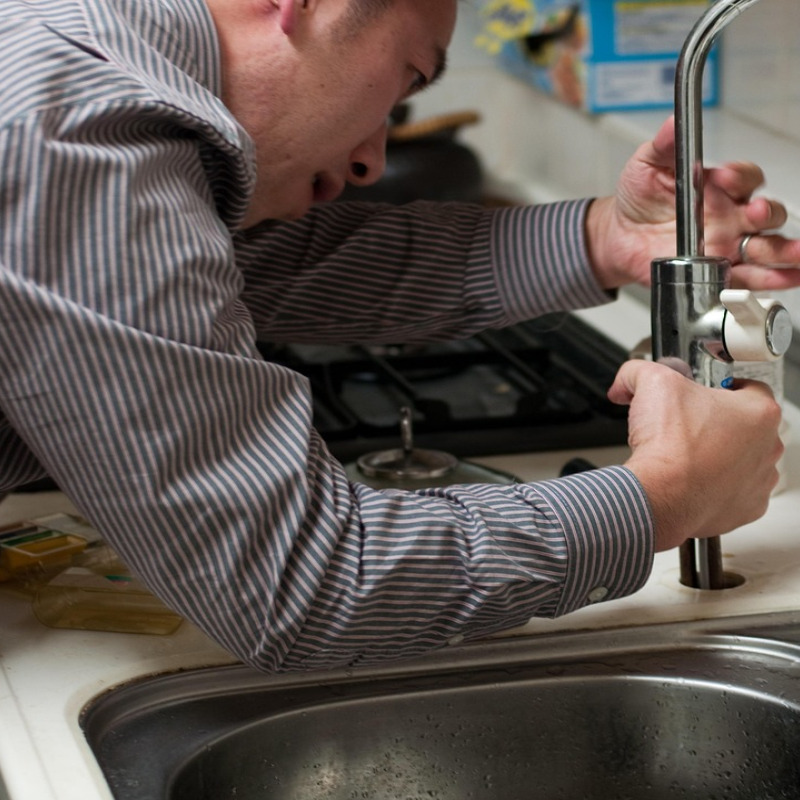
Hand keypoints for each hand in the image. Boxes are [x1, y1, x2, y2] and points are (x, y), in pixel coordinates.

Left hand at [586, 116, 799, 289]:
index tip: (724, 178)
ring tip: (795, 254)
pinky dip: (771, 279)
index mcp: (719, 187)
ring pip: (766, 246)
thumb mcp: (647, 165)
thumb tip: (673, 124)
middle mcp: (731, 216)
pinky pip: (750, 277)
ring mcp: (728, 244)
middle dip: (766, 213)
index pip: (745, 178)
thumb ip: (664, 146)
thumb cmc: (639, 197)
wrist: (620, 235)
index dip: (739, 177)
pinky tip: (788, 277)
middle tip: (755, 213)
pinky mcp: (718, 271)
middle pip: (766, 213)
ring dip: (783, 250)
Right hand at [608, 359, 782, 551]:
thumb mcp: (650, 383)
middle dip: (718, 423)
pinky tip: (691, 479)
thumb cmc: (669, 446)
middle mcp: (767, 447)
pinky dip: (715, 486)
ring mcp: (759, 481)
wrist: (659, 495)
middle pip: (746, 426)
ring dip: (719, 456)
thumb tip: (627, 382)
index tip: (702, 394)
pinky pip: (734, 492)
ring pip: (742, 460)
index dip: (721, 387)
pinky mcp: (745, 509)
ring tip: (686, 455)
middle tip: (688, 424)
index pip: (749, 387)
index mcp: (759, 413)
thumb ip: (639, 372)